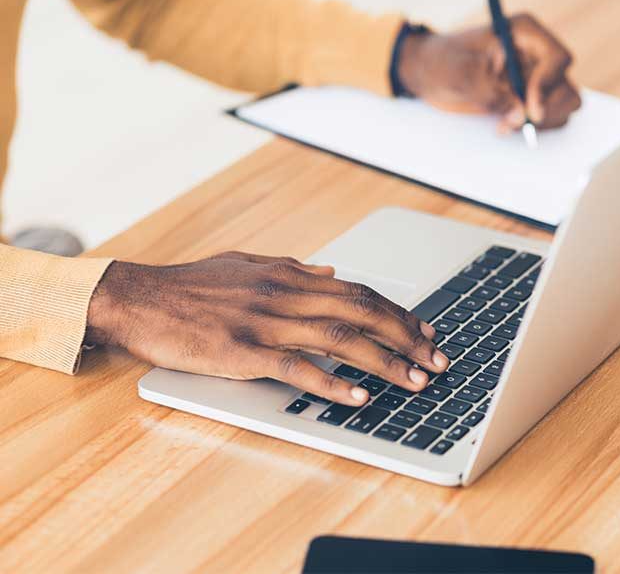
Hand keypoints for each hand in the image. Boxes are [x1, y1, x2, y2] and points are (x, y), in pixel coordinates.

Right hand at [85, 252, 449, 405]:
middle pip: (362, 312)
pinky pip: (296, 367)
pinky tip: (358, 396)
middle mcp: (286, 295)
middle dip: (406, 336)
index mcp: (290, 276)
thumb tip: (331, 272)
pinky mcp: (243, 351)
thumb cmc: (193, 285)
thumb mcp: (248, 265)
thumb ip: (293, 267)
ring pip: (339, 338)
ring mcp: (266, 323)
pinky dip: (331, 381)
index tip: (425, 332)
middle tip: (436, 360)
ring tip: (414, 381)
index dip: (398, 313)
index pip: (360, 292)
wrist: (141, 299)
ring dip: (383, 361)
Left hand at [397, 14, 580, 131]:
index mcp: (524, 34)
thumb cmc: (441, 62)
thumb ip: (491, 93)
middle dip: (543, 110)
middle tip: (513, 123)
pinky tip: (506, 126)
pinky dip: (533, 127)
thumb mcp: (460, 74)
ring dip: (541, 121)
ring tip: (506, 124)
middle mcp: (536, 55)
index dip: (548, 85)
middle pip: (565, 87)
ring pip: (565, 104)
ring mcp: (536, 78)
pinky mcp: (530, 99)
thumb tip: (521, 114)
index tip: (530, 109)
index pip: (557, 59)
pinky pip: (550, 117)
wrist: (429, 74)